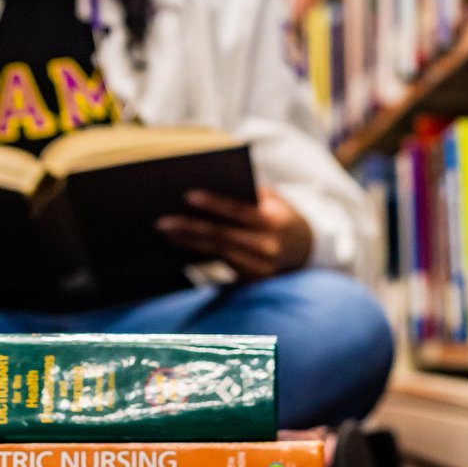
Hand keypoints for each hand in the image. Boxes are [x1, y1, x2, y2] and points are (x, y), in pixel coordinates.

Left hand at [156, 186, 312, 279]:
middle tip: (161, 222)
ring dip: (188, 243)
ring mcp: (259, 269)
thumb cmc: (281, 216)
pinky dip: (198, 255)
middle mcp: (266, 248)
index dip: (214, 203)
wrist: (305, 251)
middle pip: (221, 237)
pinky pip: (219, 267)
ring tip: (165, 232)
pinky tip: (179, 245)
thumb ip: (250, 192)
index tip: (187, 195)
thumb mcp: (274, 199)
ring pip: (216, 254)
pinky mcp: (251, 282)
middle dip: (189, 228)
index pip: (239, 211)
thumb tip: (212, 184)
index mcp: (273, 222)